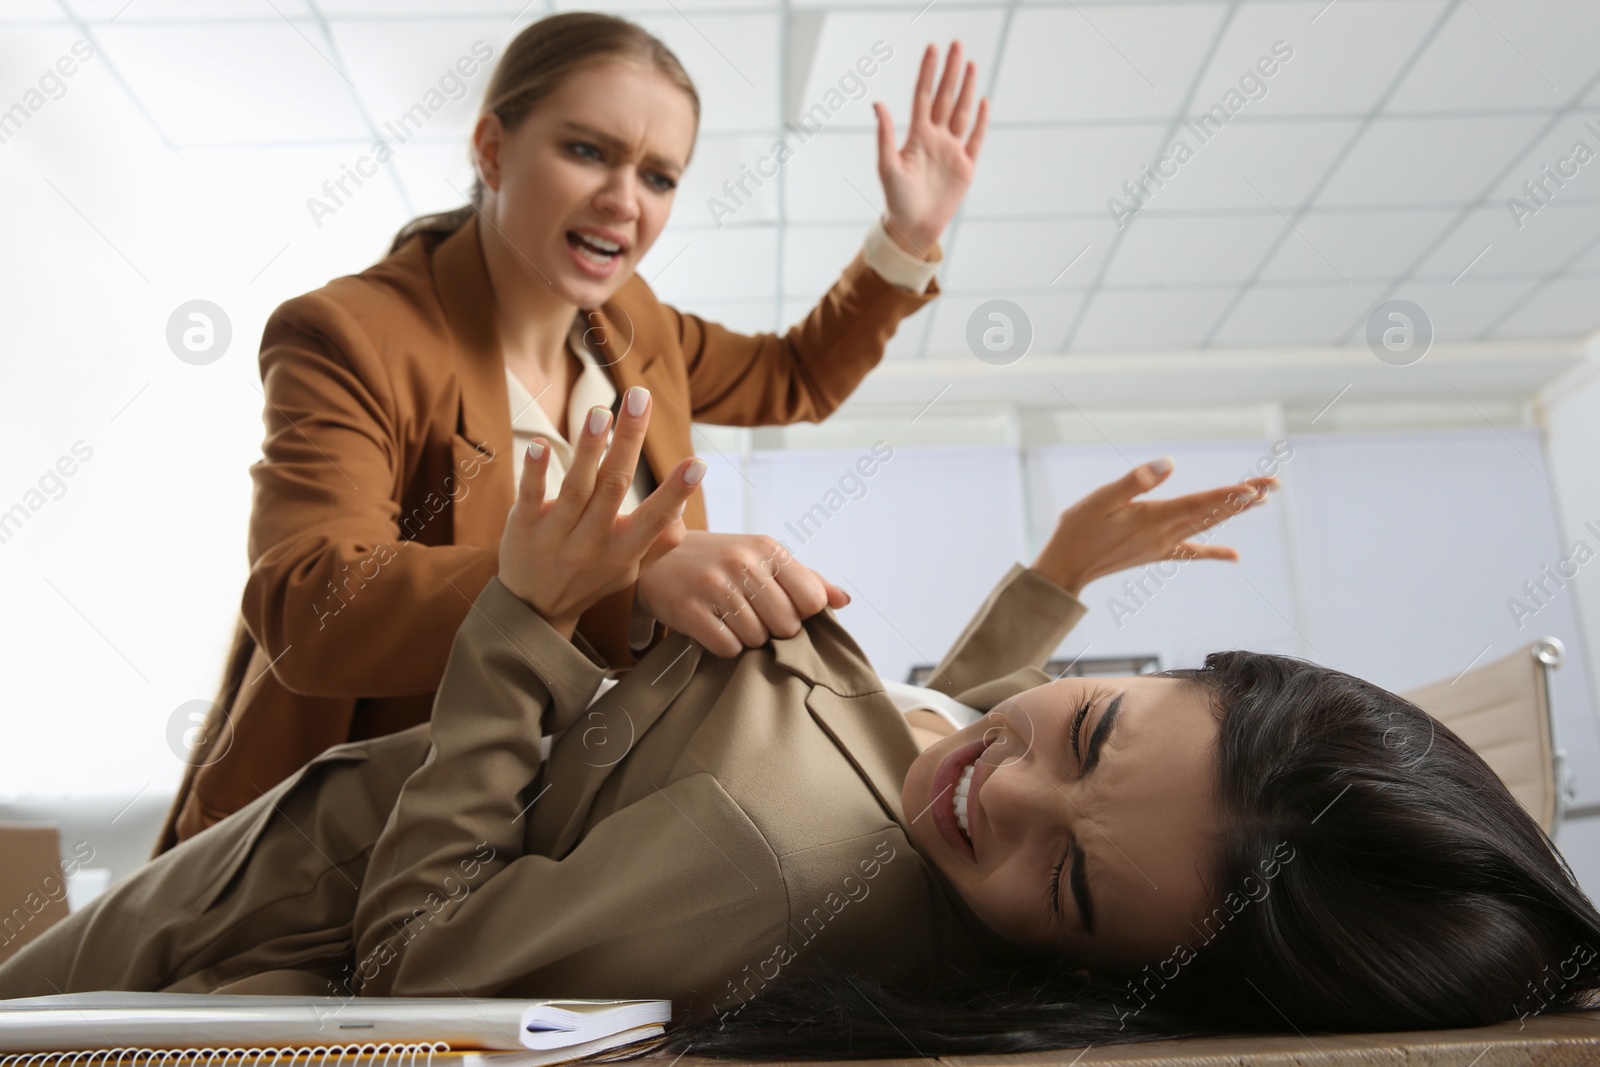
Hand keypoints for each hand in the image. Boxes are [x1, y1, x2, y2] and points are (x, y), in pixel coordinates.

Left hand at [497, 386, 704, 638]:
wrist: (532, 611)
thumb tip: (683, 510)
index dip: (676, 492)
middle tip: (641, 398)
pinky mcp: (522, 527)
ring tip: (600, 411)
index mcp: (624, 551)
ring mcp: (555, 536)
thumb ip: (658, 542)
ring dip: (589, 448)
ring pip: (576, 488)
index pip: (655, 519)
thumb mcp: (630, 570)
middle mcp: (592, 543)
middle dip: (629, 441)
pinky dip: (535, 471)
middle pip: (614, 487)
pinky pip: (529, 497)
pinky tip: (541, 445)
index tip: (698, 463)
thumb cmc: (589, 580)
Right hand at [635, 531, 851, 657]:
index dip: (801, 614)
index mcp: (767, 548)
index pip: (812, 600)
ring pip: (757, 640)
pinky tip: (712, 628)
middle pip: (787, 625)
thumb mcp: (762, 559)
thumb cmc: (718, 561)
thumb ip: (806, 579)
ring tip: (729, 619)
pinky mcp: (689, 609)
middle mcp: (743, 563)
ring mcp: (714, 585)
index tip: (782, 609)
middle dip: (774, 630)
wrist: (654, 559)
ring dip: (746, 639)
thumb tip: (844, 601)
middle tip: (752, 617)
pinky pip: (727, 648)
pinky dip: (724, 647)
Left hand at [874, 41, 988, 257]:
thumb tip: (877, 103)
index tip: (933, 48)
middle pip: (945, 97)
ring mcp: (952, 150)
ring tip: (970, 64)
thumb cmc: (896, 198)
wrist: (913, 226)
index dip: (928, 72)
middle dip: (950, 71)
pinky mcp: (966, 166)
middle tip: (956, 45)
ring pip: (961, 112)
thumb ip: (885, 134)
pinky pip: (976, 138)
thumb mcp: (887, 165)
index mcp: (917, 135)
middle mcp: (935, 137)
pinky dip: (980, 121)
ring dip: (966, 89)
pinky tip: (983, 102)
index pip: (924, 95)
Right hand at [1030, 457, 1277, 597]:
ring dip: (1235, 513)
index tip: (1257, 487)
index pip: (1200, 503)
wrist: (1067, 568)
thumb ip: (1136, 481)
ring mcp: (1163, 545)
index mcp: (1153, 517)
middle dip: (1244, 498)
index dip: (1230, 495)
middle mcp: (1165, 533)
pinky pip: (1193, 551)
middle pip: (1213, 513)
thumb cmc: (1078, 529)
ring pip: (1207, 526)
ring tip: (1261, 501)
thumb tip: (1169, 464)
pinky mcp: (1157, 553)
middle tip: (1274, 484)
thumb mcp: (1101, 499)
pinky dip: (1215, 551)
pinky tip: (1235, 556)